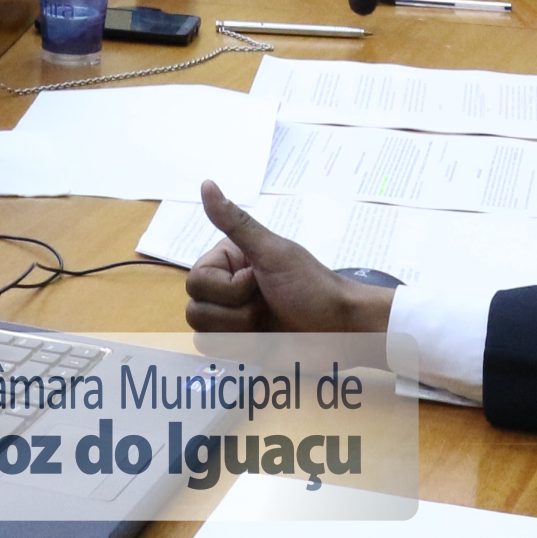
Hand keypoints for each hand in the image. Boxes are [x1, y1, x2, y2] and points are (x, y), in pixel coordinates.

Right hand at [183, 181, 392, 334]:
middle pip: (195, 308)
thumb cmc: (312, 288)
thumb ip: (236, 222)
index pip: (196, 281)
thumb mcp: (273, 252)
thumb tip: (206, 184)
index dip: (227, 289)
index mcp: (229, 261)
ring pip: (202, 332)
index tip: (258, 282)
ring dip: (239, 331)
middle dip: (235, 313)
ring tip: (267, 323)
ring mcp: (231, 318)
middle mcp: (225, 287)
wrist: (341, 330)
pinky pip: (215, 352)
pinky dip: (239, 348)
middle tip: (266, 304)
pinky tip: (263, 340)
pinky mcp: (238, 345)